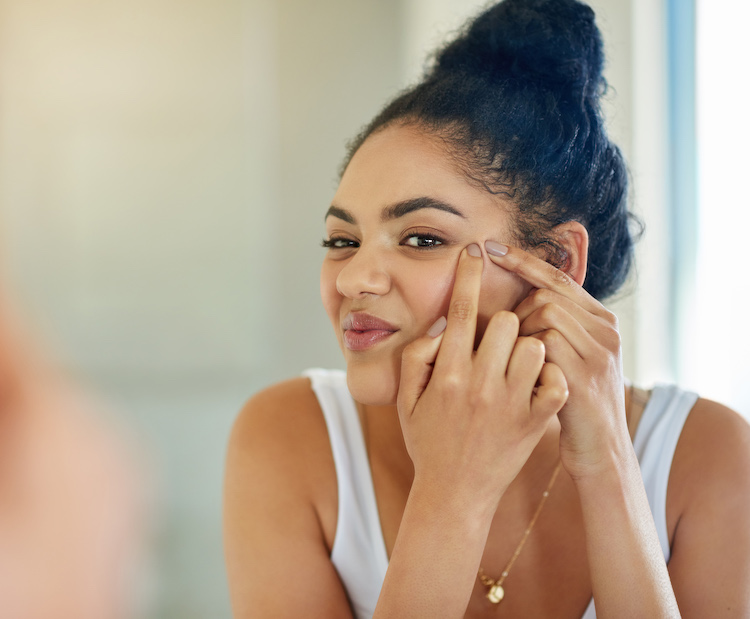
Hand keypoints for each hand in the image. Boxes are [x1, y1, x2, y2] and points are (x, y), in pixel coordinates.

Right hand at [397, 244, 567, 511]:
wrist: (455, 494)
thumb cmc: (428, 443)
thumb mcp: (405, 401)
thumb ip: (416, 359)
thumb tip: (439, 328)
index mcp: (447, 374)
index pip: (461, 312)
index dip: (469, 276)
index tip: (475, 252)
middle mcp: (480, 384)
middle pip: (506, 322)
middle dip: (503, 321)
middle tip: (497, 337)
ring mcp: (511, 404)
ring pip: (534, 346)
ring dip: (527, 346)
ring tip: (516, 363)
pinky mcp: (535, 422)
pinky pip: (555, 381)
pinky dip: (551, 377)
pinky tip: (537, 384)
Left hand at [484, 241, 629, 479]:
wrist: (601, 453)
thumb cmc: (574, 403)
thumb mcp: (574, 358)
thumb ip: (558, 328)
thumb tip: (522, 298)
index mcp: (601, 321)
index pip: (558, 278)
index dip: (523, 261)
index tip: (490, 248)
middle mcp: (606, 331)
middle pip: (546, 296)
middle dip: (517, 313)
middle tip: (505, 343)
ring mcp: (599, 354)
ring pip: (544, 316)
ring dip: (518, 335)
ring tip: (513, 363)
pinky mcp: (583, 378)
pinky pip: (543, 347)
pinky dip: (524, 356)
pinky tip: (519, 374)